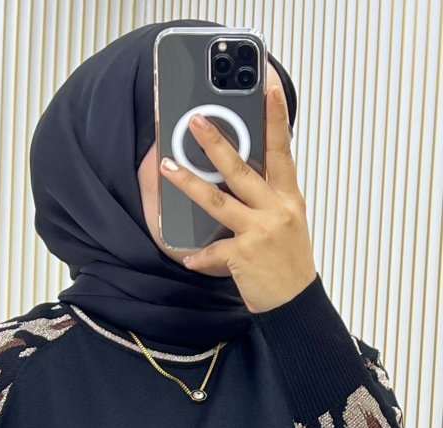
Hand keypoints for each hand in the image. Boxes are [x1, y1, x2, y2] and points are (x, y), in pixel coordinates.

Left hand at [159, 85, 317, 312]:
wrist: (296, 302)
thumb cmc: (288, 263)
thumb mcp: (287, 224)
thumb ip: (266, 201)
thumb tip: (236, 182)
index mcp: (289, 197)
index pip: (283, 149)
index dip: (276, 117)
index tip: (268, 87)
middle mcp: (277, 209)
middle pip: (243, 168)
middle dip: (217, 142)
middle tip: (196, 120)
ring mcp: (260, 230)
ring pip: (218, 200)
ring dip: (189, 183)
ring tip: (168, 168)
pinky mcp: (244, 254)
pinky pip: (212, 251)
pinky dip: (200, 256)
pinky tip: (189, 259)